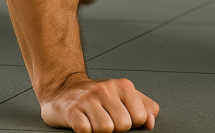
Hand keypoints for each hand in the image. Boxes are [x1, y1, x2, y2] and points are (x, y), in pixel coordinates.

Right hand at [41, 74, 159, 131]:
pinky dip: (86, 132)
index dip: (132, 123)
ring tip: (95, 123)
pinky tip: (84, 123)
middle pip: (123, 125)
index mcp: (123, 86)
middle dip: (116, 129)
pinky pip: (85, 130)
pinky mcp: (71, 111)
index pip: (140, 117)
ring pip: (105, 129)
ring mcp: (87, 99)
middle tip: (107, 120)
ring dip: (100, 131)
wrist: (63, 88)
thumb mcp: (124, 95)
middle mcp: (105, 90)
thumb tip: (151, 122)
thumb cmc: (96, 95)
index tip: (122, 118)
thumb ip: (144, 106)